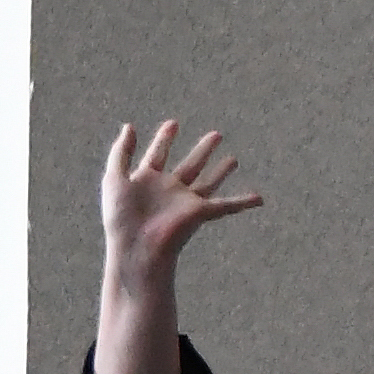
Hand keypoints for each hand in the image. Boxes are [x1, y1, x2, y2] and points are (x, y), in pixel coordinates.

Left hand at [99, 119, 261, 279]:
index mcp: (147, 182)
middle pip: (189, 165)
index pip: (157, 155)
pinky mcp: (199, 213)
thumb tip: (129, 126)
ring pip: (208, 181)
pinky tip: (259, 199)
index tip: (173, 124)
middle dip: (202, 151)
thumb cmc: (121, 219)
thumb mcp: (114, 179)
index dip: (164, 139)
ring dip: (221, 170)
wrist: (135, 249)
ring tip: (234, 159)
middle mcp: (168, 191)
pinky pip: (227, 206)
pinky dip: (243, 202)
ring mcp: (185, 202)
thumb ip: (121, 152)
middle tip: (216, 135)